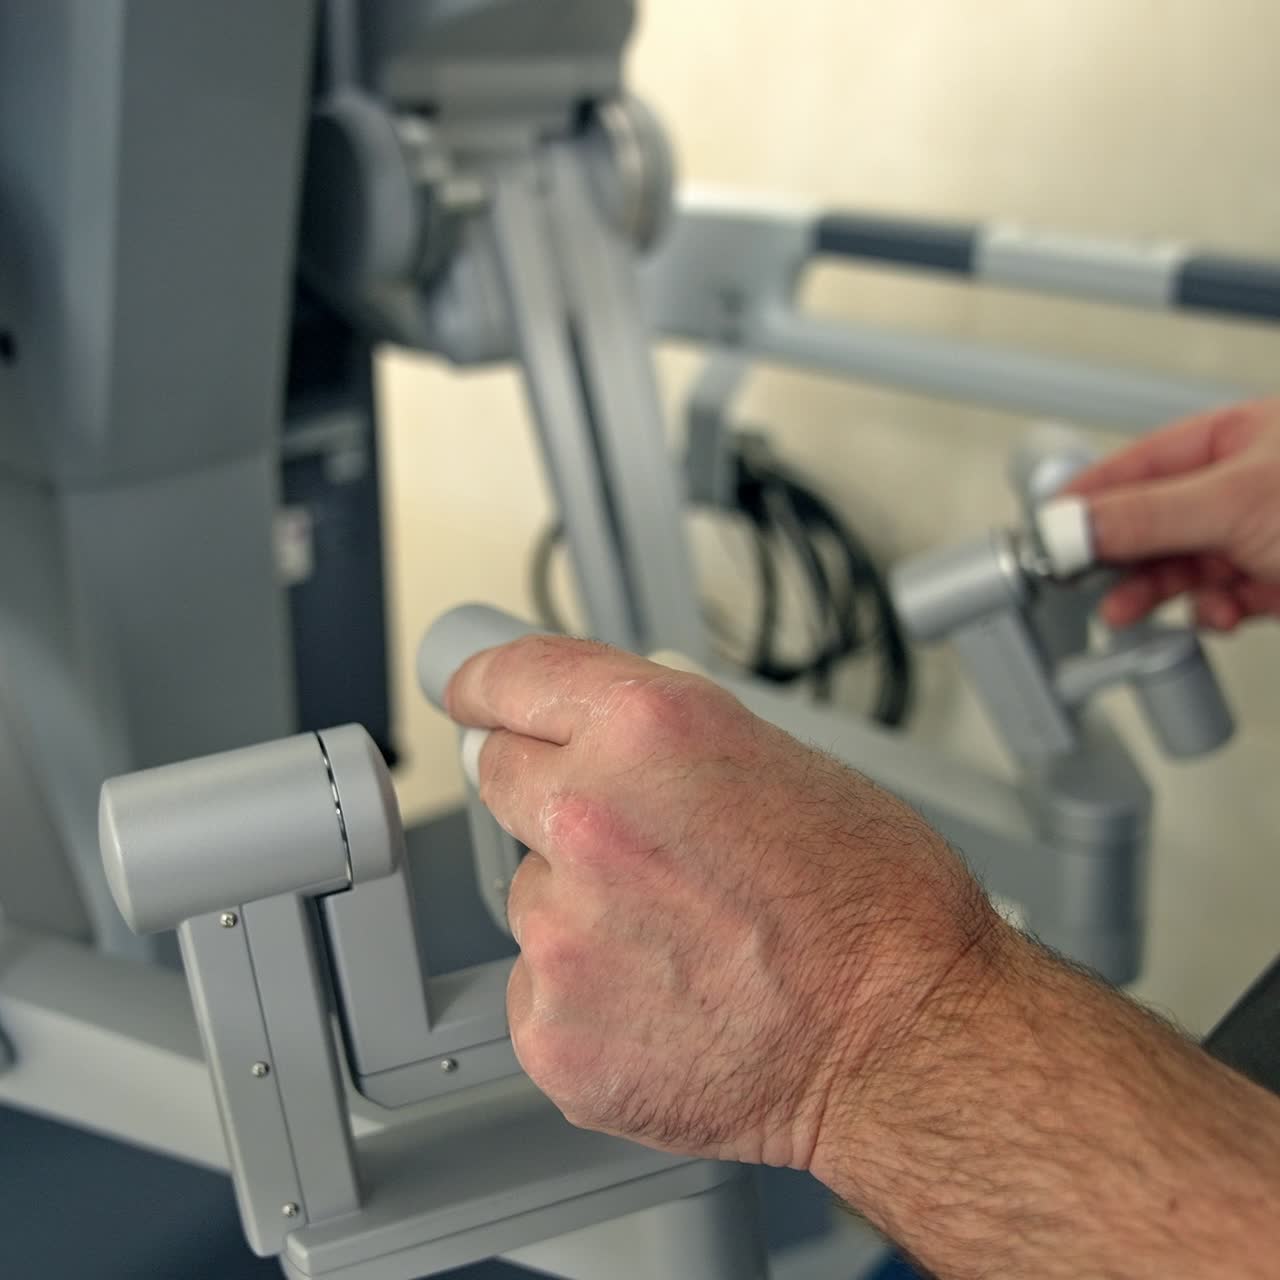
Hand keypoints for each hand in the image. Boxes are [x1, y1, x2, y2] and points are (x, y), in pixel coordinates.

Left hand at [445, 634, 997, 1168]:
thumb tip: (590, 735)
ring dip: (583, 910)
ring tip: (684, 943)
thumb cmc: (875, 904)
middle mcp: (588, 819)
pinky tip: (668, 1001)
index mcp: (646, 731)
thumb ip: (657, 737)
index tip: (474, 696)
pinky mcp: (552, 1031)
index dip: (487, 686)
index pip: (509, 678)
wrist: (907, 1042)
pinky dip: (588, 995)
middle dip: (553, 800)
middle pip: (500, 778)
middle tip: (634, 846)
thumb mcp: (776, 757)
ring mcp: (562, 933)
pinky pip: (539, 988)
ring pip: (531, 895)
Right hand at [1064, 399, 1279, 629]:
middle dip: (1118, 556)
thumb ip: (1147, 516)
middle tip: (1079, 576)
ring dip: (1153, 593)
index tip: (1050, 529)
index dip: (1090, 496)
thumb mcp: (1236, 502)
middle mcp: (1241, 487)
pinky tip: (1216, 612)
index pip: (1140, 464)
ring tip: (1125, 609)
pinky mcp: (1271, 582)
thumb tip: (1075, 523)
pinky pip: (1217, 599)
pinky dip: (1210, 612)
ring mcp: (1257, 536)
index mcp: (1235, 439)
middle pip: (1151, 523)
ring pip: (1179, 567)